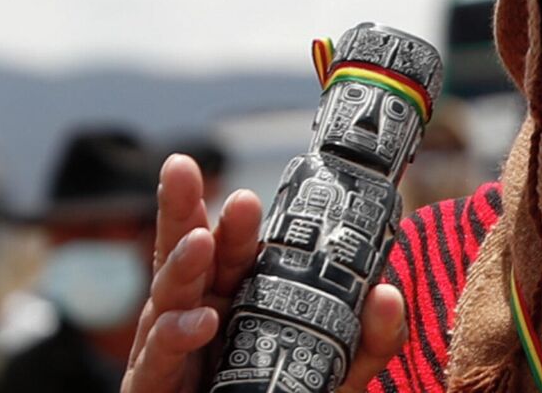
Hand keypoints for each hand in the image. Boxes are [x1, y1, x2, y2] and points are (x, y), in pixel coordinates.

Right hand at [121, 155, 408, 392]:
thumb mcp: (339, 371)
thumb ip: (366, 338)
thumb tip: (386, 294)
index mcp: (237, 299)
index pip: (232, 251)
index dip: (234, 224)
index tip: (246, 198)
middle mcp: (199, 314)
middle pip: (187, 256)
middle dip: (183, 212)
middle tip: (184, 169)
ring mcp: (171, 349)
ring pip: (167, 297)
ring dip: (181, 264)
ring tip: (198, 240)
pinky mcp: (155, 384)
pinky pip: (160, 357)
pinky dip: (176, 336)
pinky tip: (200, 321)